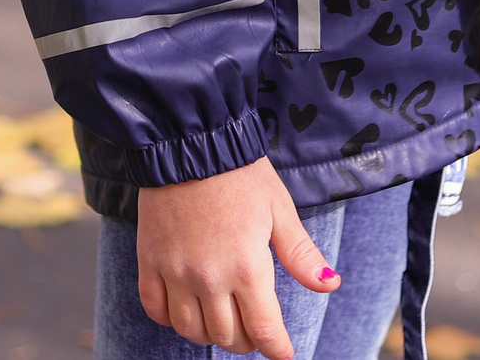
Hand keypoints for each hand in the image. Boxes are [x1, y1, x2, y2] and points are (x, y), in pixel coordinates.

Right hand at [136, 156, 336, 357]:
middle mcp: (209, 277)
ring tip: (222, 320)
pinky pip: (155, 308)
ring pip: (190, 330)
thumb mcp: (279, 209)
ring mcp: (175, 271)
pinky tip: (185, 307)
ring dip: (209, 334)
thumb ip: (301, 254)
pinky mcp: (149, 260)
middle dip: (247, 341)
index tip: (282, 352)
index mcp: (247, 267)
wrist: (189, 141)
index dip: (277, 348)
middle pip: (227, 336)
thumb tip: (330, 284)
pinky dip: (170, 318)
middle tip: (254, 329)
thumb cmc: (241, 174)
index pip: (264, 330)